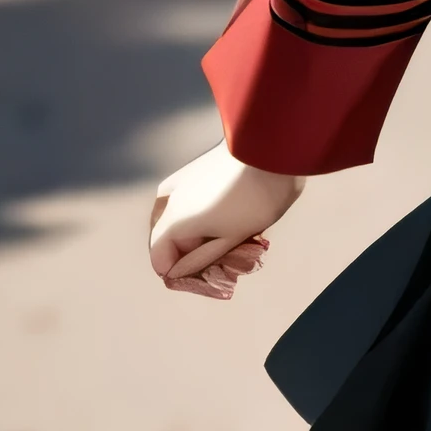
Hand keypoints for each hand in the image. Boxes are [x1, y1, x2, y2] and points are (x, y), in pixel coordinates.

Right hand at [148, 143, 305, 297]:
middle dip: (192, 256)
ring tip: (235, 242)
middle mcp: (168, 200)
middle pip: (167, 241)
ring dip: (202, 238)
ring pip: (179, 224)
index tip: (208, 279)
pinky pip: (189, 207)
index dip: (181, 275)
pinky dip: (206, 221)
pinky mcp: (193, 174)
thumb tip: (173, 273)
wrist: (270, 151)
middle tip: (225, 262)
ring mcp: (179, 184)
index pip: (160, 259)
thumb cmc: (253, 199)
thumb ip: (199, 259)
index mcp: (172, 219)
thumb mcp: (229, 238)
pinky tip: (233, 223)